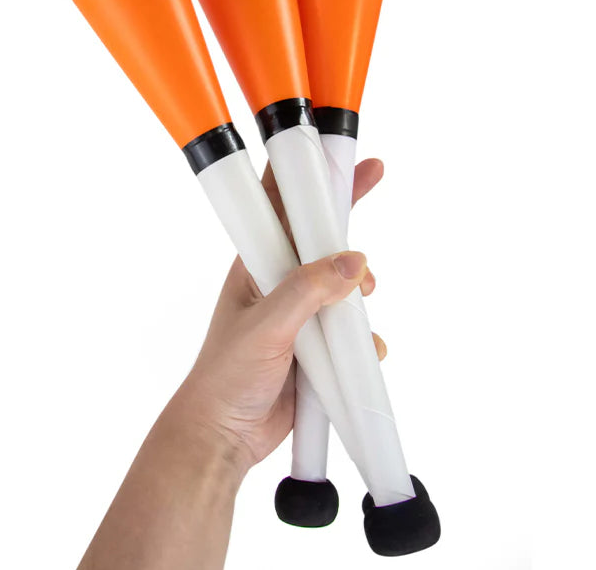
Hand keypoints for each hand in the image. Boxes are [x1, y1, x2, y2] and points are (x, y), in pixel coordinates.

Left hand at [171, 158, 387, 477]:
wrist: (225, 435)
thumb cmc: (225, 374)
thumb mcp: (264, 326)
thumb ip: (307, 292)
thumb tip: (354, 263)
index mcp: (257, 264)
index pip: (284, 208)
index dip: (312, 179)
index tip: (347, 160)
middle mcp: (281, 281)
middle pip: (324, 242)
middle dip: (349, 235)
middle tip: (371, 216)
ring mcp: (302, 313)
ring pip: (346, 286)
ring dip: (361, 293)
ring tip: (363, 304)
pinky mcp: (319, 345)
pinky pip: (353, 331)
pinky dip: (363, 338)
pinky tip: (360, 352)